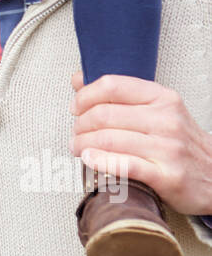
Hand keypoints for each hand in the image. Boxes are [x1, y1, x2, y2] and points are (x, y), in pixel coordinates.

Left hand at [70, 72, 211, 216]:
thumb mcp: (158, 109)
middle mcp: (166, 120)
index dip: (85, 96)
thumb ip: (119, 94)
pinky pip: (125, 165)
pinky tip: (90, 160)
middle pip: (105, 115)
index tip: (76, 107)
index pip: (113, 86)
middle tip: (76, 133)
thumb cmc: (181, 142)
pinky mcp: (167, 176)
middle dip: (80, 125)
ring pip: (109, 140)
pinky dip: (100, 162)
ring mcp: (168, 149)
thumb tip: (79, 79)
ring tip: (78, 148)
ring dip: (83, 145)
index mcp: (162, 98)